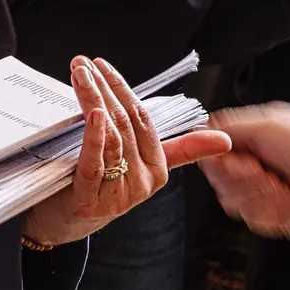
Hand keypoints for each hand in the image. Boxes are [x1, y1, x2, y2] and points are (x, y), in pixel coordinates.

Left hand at [22, 57, 231, 245]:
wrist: (65, 226)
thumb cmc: (99, 187)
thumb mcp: (138, 165)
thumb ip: (179, 149)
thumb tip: (224, 139)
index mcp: (156, 169)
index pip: (144, 119)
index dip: (123, 88)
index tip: (102, 65)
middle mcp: (141, 182)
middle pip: (125, 124)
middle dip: (103, 88)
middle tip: (82, 63)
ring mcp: (117, 194)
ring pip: (111, 138)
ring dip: (92, 100)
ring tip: (78, 76)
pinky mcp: (90, 201)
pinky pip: (95, 163)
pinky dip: (93, 135)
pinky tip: (92, 112)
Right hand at [199, 103, 289, 238]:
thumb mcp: (265, 121)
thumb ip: (227, 124)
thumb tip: (199, 128)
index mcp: (246, 145)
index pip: (210, 157)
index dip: (215, 159)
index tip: (227, 155)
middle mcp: (248, 169)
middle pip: (217, 179)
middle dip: (236, 174)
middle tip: (256, 166)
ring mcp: (257, 194)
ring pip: (229, 199)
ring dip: (253, 189)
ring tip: (275, 180)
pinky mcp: (268, 216)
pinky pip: (250, 216)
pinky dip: (267, 204)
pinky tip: (283, 194)